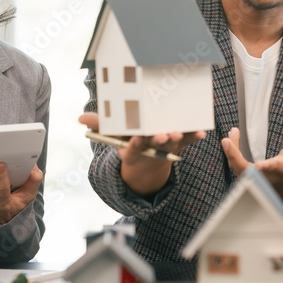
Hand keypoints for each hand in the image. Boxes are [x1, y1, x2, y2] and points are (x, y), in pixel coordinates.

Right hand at [78, 112, 204, 195]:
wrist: (147, 163)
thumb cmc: (127, 140)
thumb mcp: (113, 135)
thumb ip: (100, 125)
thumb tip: (80, 119)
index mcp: (133, 148)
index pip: (133, 147)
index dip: (134, 144)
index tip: (136, 139)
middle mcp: (150, 148)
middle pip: (155, 144)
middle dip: (160, 140)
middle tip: (163, 135)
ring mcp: (166, 147)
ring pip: (173, 143)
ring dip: (178, 138)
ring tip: (180, 132)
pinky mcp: (179, 144)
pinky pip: (188, 140)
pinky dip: (194, 136)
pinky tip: (202, 131)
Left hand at [222, 127, 282, 195]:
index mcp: (282, 170)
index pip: (274, 170)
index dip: (267, 168)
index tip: (260, 165)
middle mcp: (266, 177)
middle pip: (247, 172)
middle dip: (235, 158)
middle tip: (227, 141)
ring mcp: (254, 178)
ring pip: (238, 168)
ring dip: (231, 152)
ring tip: (231, 134)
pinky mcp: (246, 176)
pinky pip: (235, 165)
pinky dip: (231, 152)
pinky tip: (229, 139)